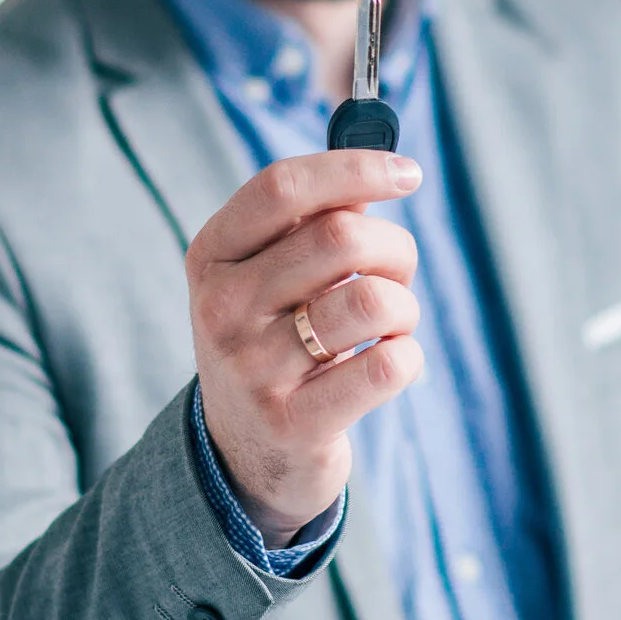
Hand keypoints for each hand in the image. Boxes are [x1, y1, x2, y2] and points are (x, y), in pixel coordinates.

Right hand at [186, 149, 423, 544]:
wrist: (246, 453)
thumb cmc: (275, 341)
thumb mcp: (268, 276)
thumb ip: (314, 221)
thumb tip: (380, 171)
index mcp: (212, 256)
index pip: (283, 186)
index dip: (355, 167)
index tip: (407, 173)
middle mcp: (222, 308)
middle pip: (340, 237)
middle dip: (394, 248)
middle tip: (397, 272)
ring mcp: (252, 369)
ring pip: (371, 301)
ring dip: (404, 306)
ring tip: (391, 324)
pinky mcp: (293, 424)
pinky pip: (386, 367)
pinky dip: (408, 356)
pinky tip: (388, 363)